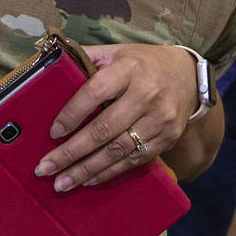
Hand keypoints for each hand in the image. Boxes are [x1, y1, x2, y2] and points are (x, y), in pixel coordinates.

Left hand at [34, 44, 198, 191]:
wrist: (190, 77)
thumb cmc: (144, 63)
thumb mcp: (118, 52)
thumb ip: (88, 58)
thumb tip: (53, 63)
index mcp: (129, 69)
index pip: (95, 91)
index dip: (72, 113)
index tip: (53, 133)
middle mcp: (146, 94)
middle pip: (104, 129)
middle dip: (71, 152)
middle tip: (45, 168)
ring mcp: (159, 119)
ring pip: (117, 150)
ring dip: (87, 170)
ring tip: (62, 183)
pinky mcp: (167, 138)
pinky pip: (134, 161)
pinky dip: (109, 173)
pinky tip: (89, 180)